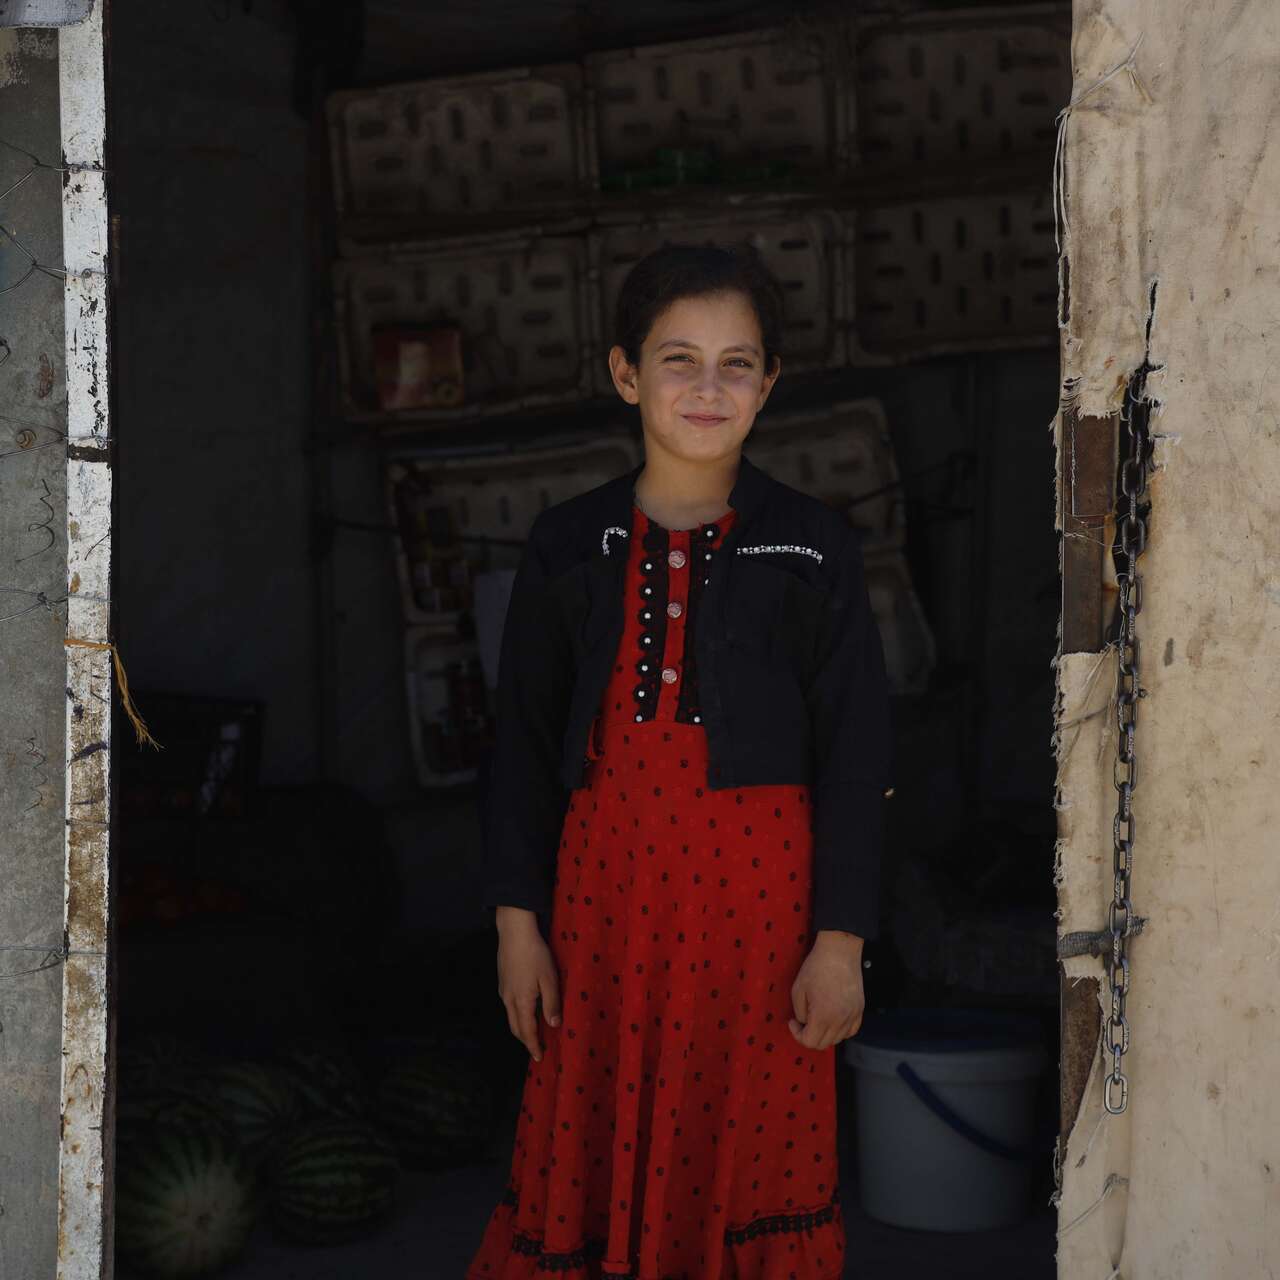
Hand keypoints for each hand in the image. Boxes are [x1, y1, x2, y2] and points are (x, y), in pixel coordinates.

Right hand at [495, 907, 560, 1062]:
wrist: (514, 932)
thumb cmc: (535, 954)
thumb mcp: (549, 979)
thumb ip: (552, 1004)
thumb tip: (554, 1026)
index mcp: (522, 1001)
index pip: (527, 1031)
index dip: (533, 1046)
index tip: (539, 1057)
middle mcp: (508, 1000)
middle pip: (515, 1027)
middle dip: (525, 1040)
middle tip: (536, 1049)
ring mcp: (503, 990)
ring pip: (510, 1017)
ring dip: (521, 1028)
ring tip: (533, 1033)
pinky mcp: (502, 981)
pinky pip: (509, 1006)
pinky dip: (517, 1015)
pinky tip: (526, 1010)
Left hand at [788, 930, 866, 1049]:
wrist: (839, 952)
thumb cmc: (816, 967)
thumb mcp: (798, 989)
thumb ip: (800, 1013)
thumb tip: (804, 1022)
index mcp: (823, 1016)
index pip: (810, 1042)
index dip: (797, 1035)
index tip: (793, 1021)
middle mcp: (840, 1021)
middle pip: (823, 1044)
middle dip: (809, 1036)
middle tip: (802, 1022)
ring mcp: (853, 1016)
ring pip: (838, 1039)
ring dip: (824, 1034)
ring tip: (817, 1019)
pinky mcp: (860, 1010)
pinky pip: (851, 1031)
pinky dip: (841, 1031)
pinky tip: (832, 1020)